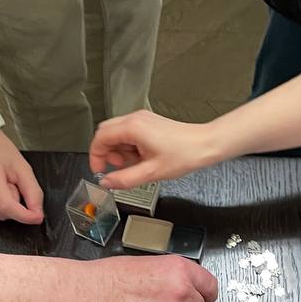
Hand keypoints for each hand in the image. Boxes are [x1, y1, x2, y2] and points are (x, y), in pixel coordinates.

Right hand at [91, 111, 220, 188]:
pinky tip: (141, 158)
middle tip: (116, 168)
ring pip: (117, 133)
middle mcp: (135, 119)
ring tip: (133, 164)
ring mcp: (142, 119)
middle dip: (106, 152)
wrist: (205, 144)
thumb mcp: (151, 173)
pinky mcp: (149, 123)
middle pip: (105, 132)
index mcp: (133, 127)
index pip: (100, 138)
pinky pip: (129, 133)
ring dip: (118, 150)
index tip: (99, 170)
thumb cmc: (184, 154)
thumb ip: (125, 179)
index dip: (95, 156)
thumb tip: (107, 183)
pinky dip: (128, 147)